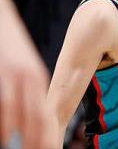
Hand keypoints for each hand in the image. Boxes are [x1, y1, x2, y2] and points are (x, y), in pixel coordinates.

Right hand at [0, 0, 52, 148]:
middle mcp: (31, 78)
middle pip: (38, 120)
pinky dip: (7, 122)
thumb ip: (21, 92)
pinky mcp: (5, 70)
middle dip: (39, 143)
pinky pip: (6, 102)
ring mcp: (17, 75)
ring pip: (23, 116)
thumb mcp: (17, 67)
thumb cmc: (4, 45)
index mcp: (36, 78)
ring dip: (23, 140)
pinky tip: (6, 138)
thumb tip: (16, 122)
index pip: (45, 117)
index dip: (46, 138)